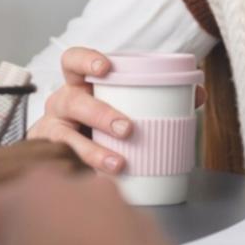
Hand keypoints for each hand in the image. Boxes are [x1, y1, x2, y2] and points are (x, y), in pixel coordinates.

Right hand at [28, 47, 205, 173]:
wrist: (60, 156)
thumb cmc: (96, 123)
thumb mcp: (119, 105)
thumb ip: (156, 96)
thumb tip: (196, 94)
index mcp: (79, 86)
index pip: (72, 61)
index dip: (86, 60)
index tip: (106, 68)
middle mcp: (61, 105)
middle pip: (73, 101)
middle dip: (101, 113)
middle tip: (127, 128)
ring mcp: (51, 132)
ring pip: (64, 138)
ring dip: (92, 151)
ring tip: (118, 164)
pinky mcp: (48, 160)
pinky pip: (58, 167)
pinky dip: (78, 174)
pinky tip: (96, 184)